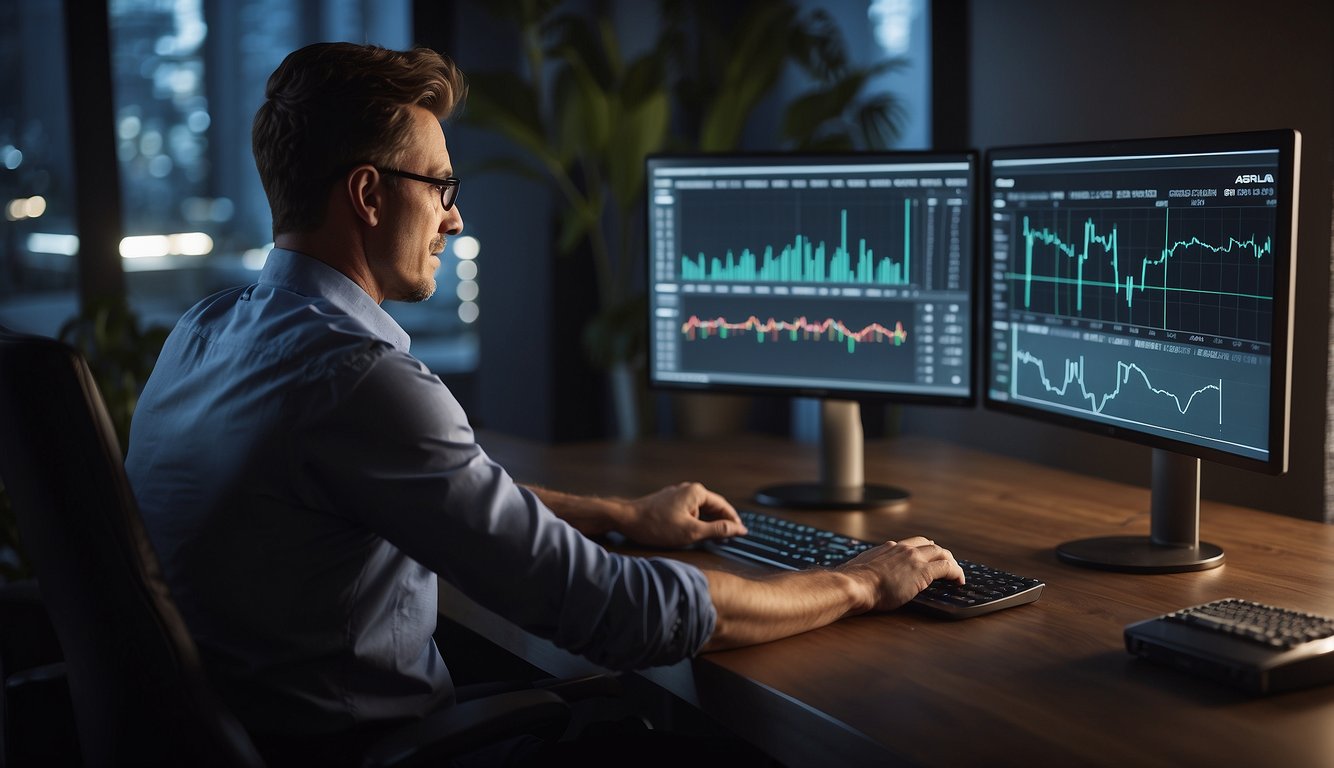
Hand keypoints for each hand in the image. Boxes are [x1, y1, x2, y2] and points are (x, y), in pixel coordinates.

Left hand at [619, 482, 746, 548]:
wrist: (625, 519)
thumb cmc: (655, 525)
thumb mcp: (691, 532)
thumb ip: (717, 530)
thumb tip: (738, 529)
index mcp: (697, 492)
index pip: (724, 506)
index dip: (734, 521)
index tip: (742, 533)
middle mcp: (688, 489)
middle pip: (713, 507)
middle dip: (721, 522)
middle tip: (728, 538)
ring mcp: (677, 495)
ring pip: (700, 510)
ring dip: (707, 523)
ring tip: (712, 539)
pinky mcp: (669, 502)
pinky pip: (689, 511)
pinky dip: (695, 522)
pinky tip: (693, 533)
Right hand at [838, 537, 963, 611]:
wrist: (855, 584)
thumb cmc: (854, 583)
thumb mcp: (862, 570)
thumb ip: (869, 569)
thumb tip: (864, 577)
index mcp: (888, 548)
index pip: (911, 544)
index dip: (923, 549)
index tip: (928, 556)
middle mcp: (903, 549)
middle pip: (929, 545)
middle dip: (940, 554)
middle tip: (947, 564)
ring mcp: (914, 558)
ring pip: (941, 553)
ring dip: (951, 562)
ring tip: (956, 574)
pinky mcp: (923, 572)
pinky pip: (947, 568)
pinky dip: (956, 573)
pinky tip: (959, 581)